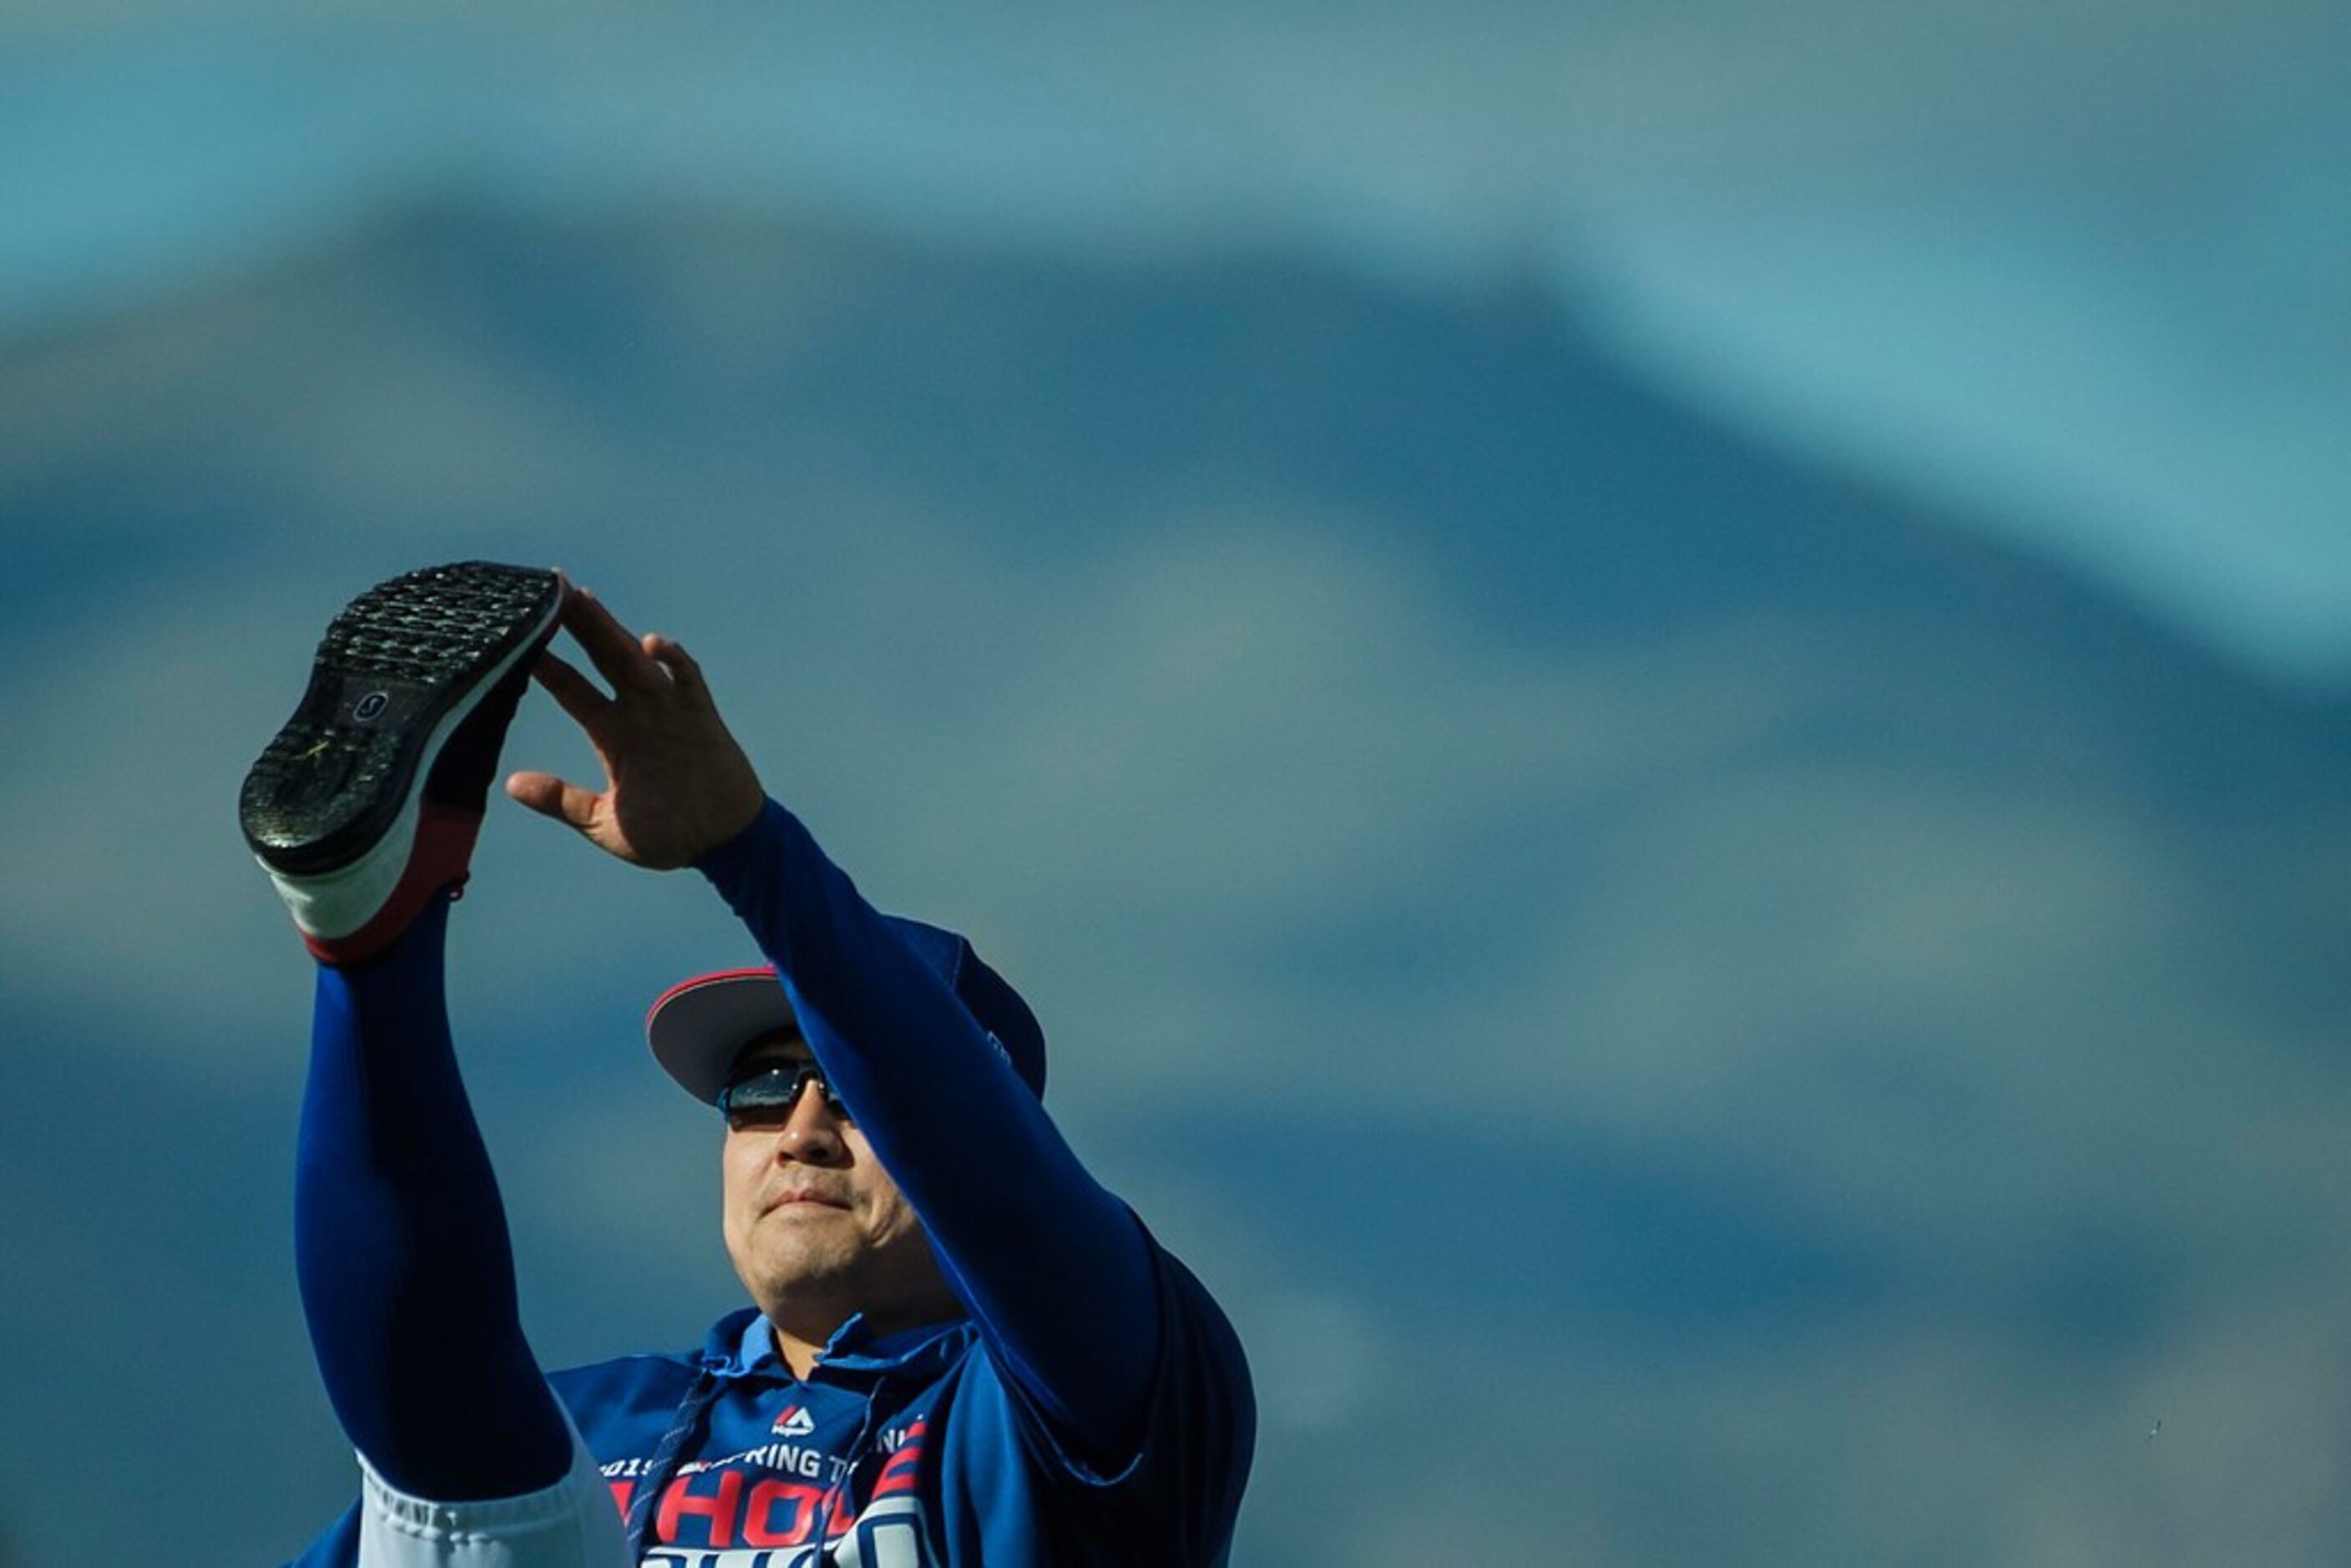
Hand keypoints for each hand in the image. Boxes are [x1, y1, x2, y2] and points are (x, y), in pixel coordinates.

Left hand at [504, 584, 766, 869]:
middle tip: (548, 585)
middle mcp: (638, 713)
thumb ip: (562, 800)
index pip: (571, 688)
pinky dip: (673, 661)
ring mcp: (670, 711)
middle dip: (576, 623)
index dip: (545, 662)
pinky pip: (687, 681)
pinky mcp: (702, 718)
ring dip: (610, 629)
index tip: (514, 633)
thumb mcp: (604, 822)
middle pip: (600, 657)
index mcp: (612, 734)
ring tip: (582, 599)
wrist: (725, 845)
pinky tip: (652, 643)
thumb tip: (512, 783)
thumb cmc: (669, 836)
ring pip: (635, 659)